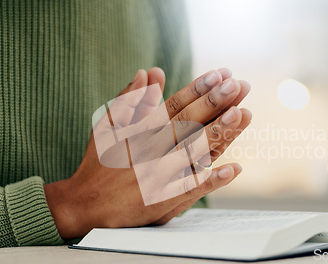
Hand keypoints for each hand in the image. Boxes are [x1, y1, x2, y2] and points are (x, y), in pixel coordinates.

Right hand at [44, 67, 251, 238]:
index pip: (174, 104)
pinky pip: (191, 189)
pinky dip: (212, 180)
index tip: (220, 74)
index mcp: (140, 131)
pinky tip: (234, 169)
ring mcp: (157, 175)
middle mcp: (151, 150)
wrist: (83, 204)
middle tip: (239, 85)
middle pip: (188, 122)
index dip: (198, 89)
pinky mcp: (162, 200)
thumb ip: (130, 99)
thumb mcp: (107, 125)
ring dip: (219, 133)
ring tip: (243, 114)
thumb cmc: (98, 163)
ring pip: (194, 151)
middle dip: (215, 102)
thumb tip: (148, 72)